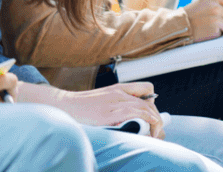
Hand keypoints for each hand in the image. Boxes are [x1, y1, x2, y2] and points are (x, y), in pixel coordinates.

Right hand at [50, 82, 164, 138]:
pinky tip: (147, 126)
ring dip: (154, 122)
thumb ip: (118, 106)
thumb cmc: (83, 107)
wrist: (65, 105)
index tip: (154, 117)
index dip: (154, 104)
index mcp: (117, 89)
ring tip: (153, 134)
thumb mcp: (104, 101)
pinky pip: (134, 112)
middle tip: (157, 131)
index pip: (146, 89)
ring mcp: (113, 102)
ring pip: (145, 107)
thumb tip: (135, 121)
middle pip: (148, 102)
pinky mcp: (108, 113)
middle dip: (157, 117)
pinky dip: (145, 118)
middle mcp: (118, 93)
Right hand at [183, 0, 222, 41]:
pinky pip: (222, 33)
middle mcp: (215, 7)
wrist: (178, 25)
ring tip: (208, 25)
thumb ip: (217, 4)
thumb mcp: (203, 3)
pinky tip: (206, 31)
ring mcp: (215, 19)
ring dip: (221, 27)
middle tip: (213, 20)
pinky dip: (216, 34)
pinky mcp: (214, 30)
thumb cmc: (191, 15)